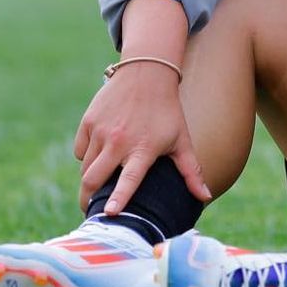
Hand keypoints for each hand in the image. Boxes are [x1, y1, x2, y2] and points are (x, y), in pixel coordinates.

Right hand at [72, 61, 211, 213]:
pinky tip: (99, 155)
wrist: (147, 73)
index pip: (129, 179)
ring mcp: (101, 130)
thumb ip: (191, 171)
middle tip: (91, 211)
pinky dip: (86, 157)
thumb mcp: (182, 140)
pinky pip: (80, 151)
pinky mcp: (88, 122)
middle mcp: (119, 141)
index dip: (119, 197)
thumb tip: (206, 197)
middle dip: (88, 200)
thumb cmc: (167, 111)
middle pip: (93, 179)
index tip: (109, 213)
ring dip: (90, 179)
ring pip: (86, 167)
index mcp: (143, 148)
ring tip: (98, 184)